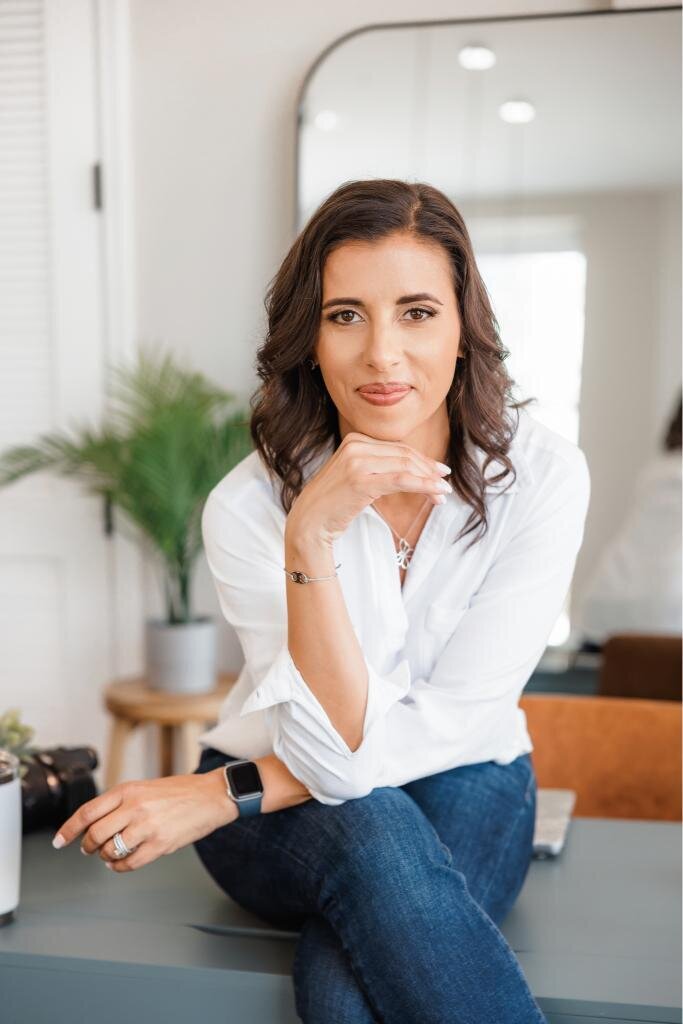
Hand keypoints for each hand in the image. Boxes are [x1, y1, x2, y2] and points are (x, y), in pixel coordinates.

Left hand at [51, 768, 236, 872]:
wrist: (211, 796)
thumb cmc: (179, 792)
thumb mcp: (145, 788)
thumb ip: (121, 803)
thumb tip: (95, 825)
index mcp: (128, 790)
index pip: (88, 811)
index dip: (69, 829)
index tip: (59, 841)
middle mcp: (135, 806)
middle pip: (94, 834)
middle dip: (87, 846)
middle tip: (89, 849)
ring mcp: (147, 826)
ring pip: (109, 850)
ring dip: (105, 856)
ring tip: (110, 854)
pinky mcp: (160, 843)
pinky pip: (128, 863)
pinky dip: (119, 866)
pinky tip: (121, 862)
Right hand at [287, 431, 451, 545]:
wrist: (309, 523)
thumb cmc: (333, 504)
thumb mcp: (355, 476)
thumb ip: (377, 466)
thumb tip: (413, 468)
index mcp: (354, 440)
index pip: (397, 448)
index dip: (422, 460)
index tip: (439, 473)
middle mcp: (355, 446)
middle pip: (404, 454)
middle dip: (429, 470)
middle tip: (445, 484)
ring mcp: (357, 462)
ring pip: (406, 466)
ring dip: (429, 479)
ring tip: (443, 493)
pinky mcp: (362, 481)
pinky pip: (401, 480)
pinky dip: (423, 485)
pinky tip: (436, 492)